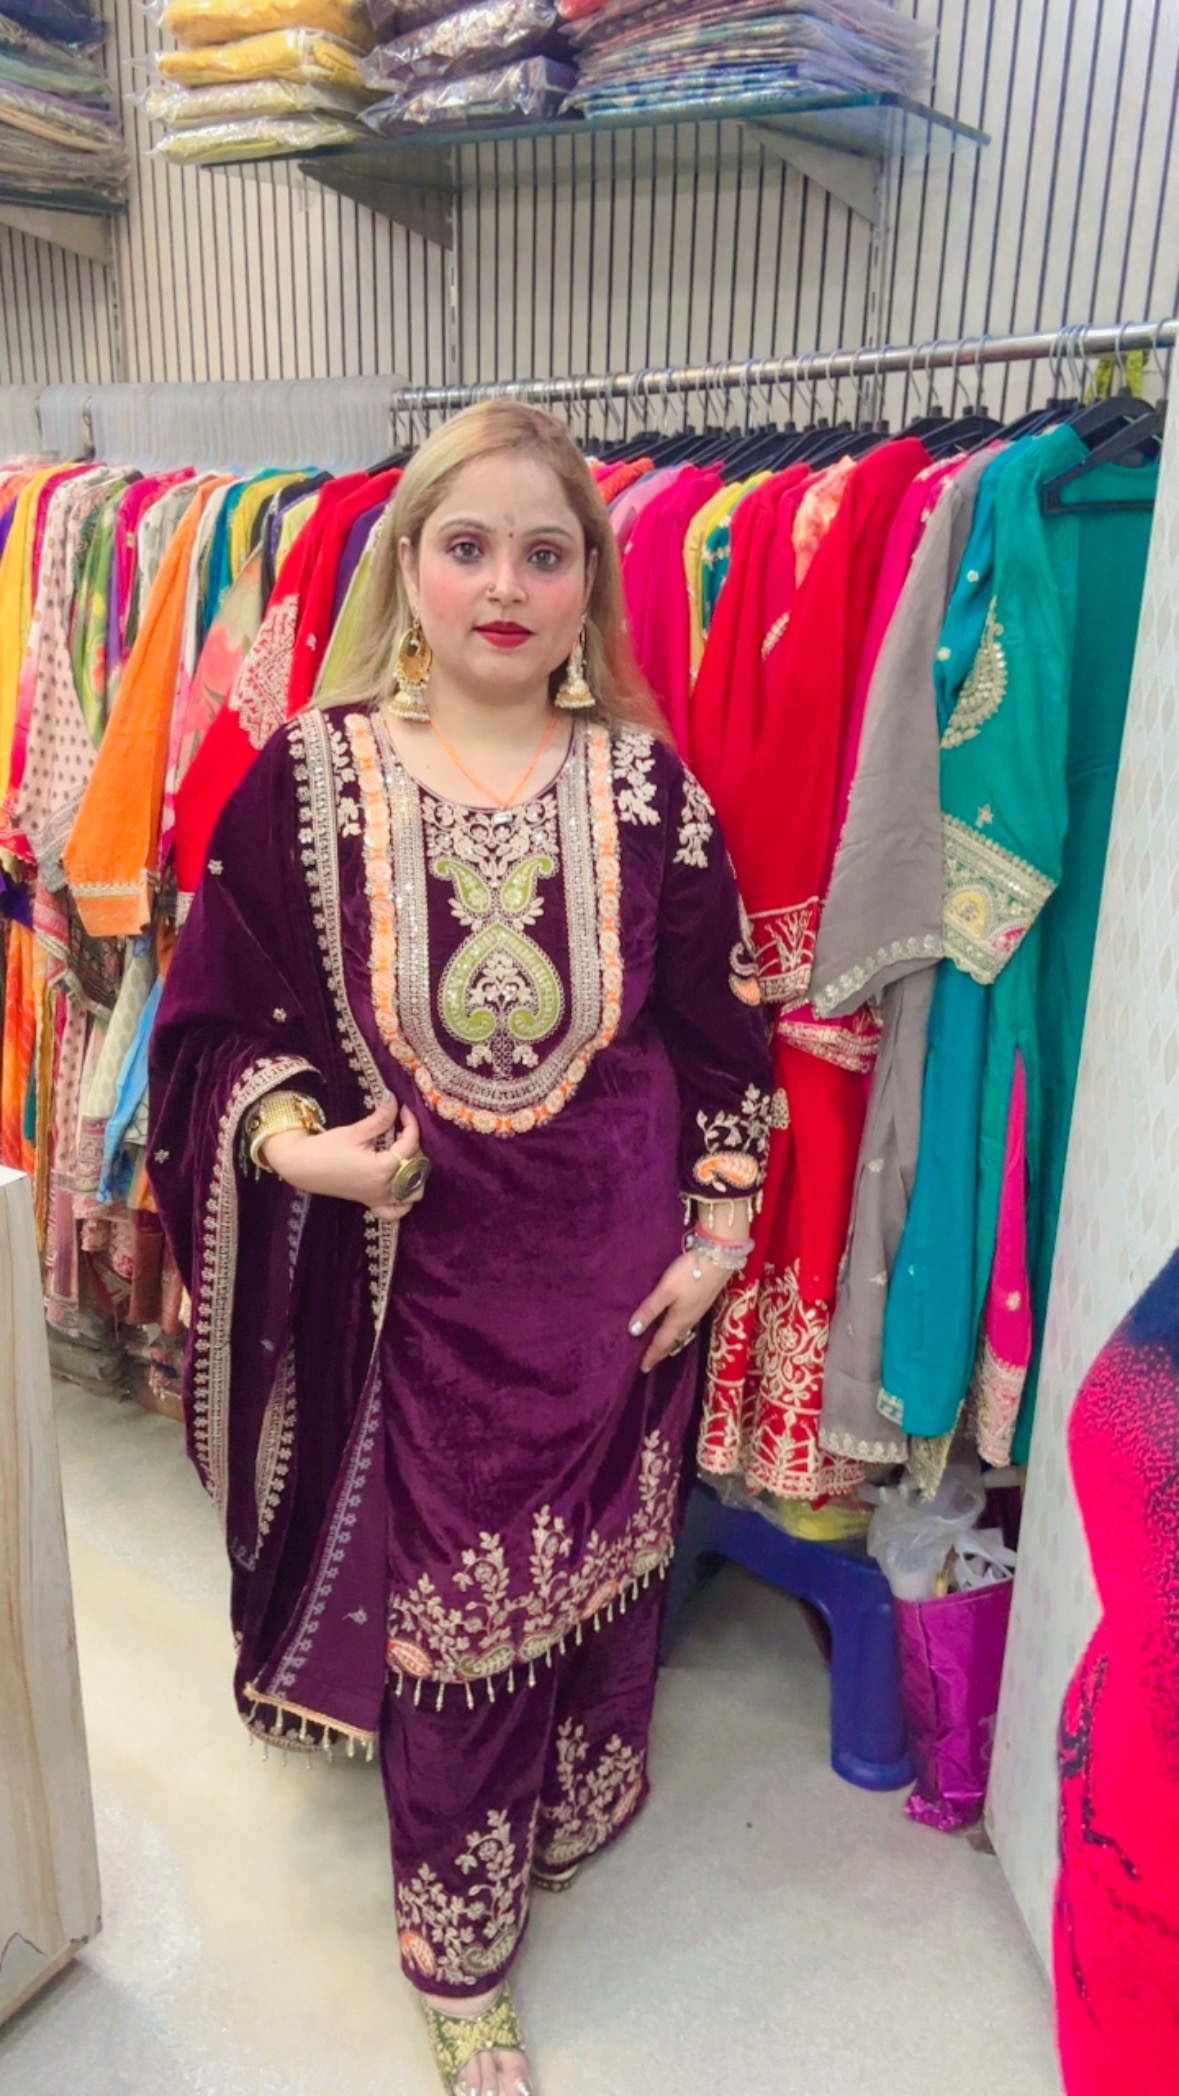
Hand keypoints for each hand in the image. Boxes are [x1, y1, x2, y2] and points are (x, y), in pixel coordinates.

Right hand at [261, 1098, 426, 1220]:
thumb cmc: (326, 1148)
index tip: (404, 1110)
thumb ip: (380, 1118)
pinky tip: (400, 1186)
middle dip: (413, 1146)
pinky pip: (396, 1211)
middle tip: (400, 1129)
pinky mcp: (369, 1202)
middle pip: (417, 1167)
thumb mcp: (355, 1131)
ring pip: (414, 1193)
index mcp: (383, 1168)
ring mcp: (378, 1198)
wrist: (301, 1165)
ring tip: (403, 1155)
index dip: (411, 1124)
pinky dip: (404, 1202)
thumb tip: (394, 1100)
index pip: (410, 1145)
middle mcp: (384, 1188)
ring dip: (415, 1174)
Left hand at [628, 1250, 729, 1372]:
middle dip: (661, 1351)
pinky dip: (677, 1329)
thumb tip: (633, 1332)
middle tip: (651, 1361)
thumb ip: (650, 1309)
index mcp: (678, 1320)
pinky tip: (676, 1323)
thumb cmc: (690, 1274)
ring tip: (661, 1346)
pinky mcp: (703, 1301)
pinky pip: (687, 1323)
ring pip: (681, 1332)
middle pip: (672, 1340)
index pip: (661, 1343)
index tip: (643, 1369)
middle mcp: (689, 1319)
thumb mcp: (666, 1291)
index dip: (651, 1356)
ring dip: (670, 1341)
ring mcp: (698, 1311)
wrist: (720, 1259)